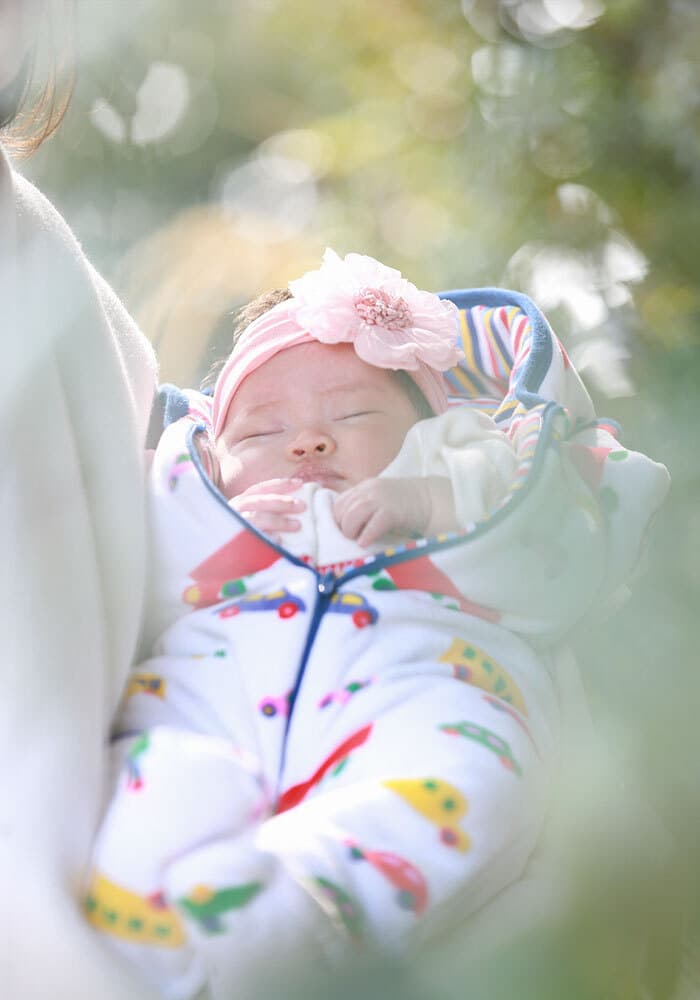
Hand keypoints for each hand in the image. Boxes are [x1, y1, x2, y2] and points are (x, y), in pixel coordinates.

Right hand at [230, 479, 305, 541]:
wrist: (216, 556)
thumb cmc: (240, 534)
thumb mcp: (249, 517)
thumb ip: (266, 510)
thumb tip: (295, 504)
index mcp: (240, 502)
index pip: (261, 489)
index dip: (280, 485)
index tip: (299, 482)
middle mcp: (235, 510)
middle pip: (259, 502)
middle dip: (282, 503)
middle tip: (302, 506)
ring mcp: (232, 526)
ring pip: (255, 519)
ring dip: (278, 521)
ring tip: (297, 525)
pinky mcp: (232, 544)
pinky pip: (250, 539)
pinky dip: (265, 538)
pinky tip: (279, 541)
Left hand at [333, 476, 456, 546]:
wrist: (432, 500)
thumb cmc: (406, 505)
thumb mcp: (380, 499)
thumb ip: (363, 507)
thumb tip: (344, 526)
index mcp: (364, 487)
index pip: (338, 503)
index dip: (338, 519)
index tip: (347, 530)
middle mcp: (369, 490)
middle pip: (341, 511)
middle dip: (343, 528)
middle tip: (353, 537)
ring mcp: (380, 499)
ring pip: (351, 517)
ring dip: (351, 532)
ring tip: (358, 540)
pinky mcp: (392, 512)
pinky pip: (371, 526)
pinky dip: (366, 536)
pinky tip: (365, 543)